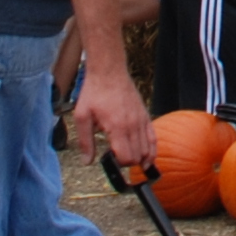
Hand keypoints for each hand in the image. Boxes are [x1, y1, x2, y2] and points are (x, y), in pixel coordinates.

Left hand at [77, 55, 155, 171]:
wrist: (109, 71)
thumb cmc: (94, 92)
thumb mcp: (82, 117)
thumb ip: (85, 141)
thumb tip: (87, 162)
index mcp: (117, 127)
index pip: (126, 157)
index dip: (118, 164)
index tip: (108, 159)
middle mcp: (133, 125)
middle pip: (137, 156)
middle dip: (127, 163)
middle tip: (115, 157)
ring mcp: (141, 120)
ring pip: (147, 149)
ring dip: (139, 158)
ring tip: (129, 159)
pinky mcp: (145, 115)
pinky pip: (153, 137)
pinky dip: (151, 150)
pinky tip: (147, 158)